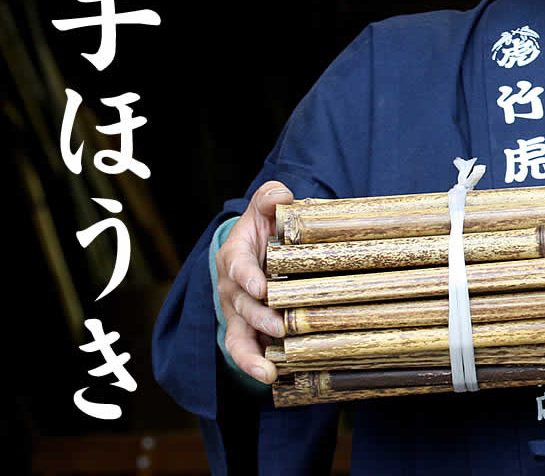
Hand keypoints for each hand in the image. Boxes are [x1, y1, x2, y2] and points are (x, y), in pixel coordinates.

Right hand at [215, 180, 291, 383]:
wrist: (257, 249)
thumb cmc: (265, 229)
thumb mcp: (265, 209)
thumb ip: (270, 198)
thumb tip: (281, 196)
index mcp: (235, 256)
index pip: (238, 267)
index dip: (248, 278)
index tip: (262, 287)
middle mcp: (232, 288)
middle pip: (242, 306)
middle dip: (260, 317)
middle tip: (280, 327)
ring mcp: (237, 312)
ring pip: (237, 336)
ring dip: (251, 354)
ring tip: (269, 370)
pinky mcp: (246, 330)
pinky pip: (244, 351)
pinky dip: (253, 366)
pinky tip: (271, 378)